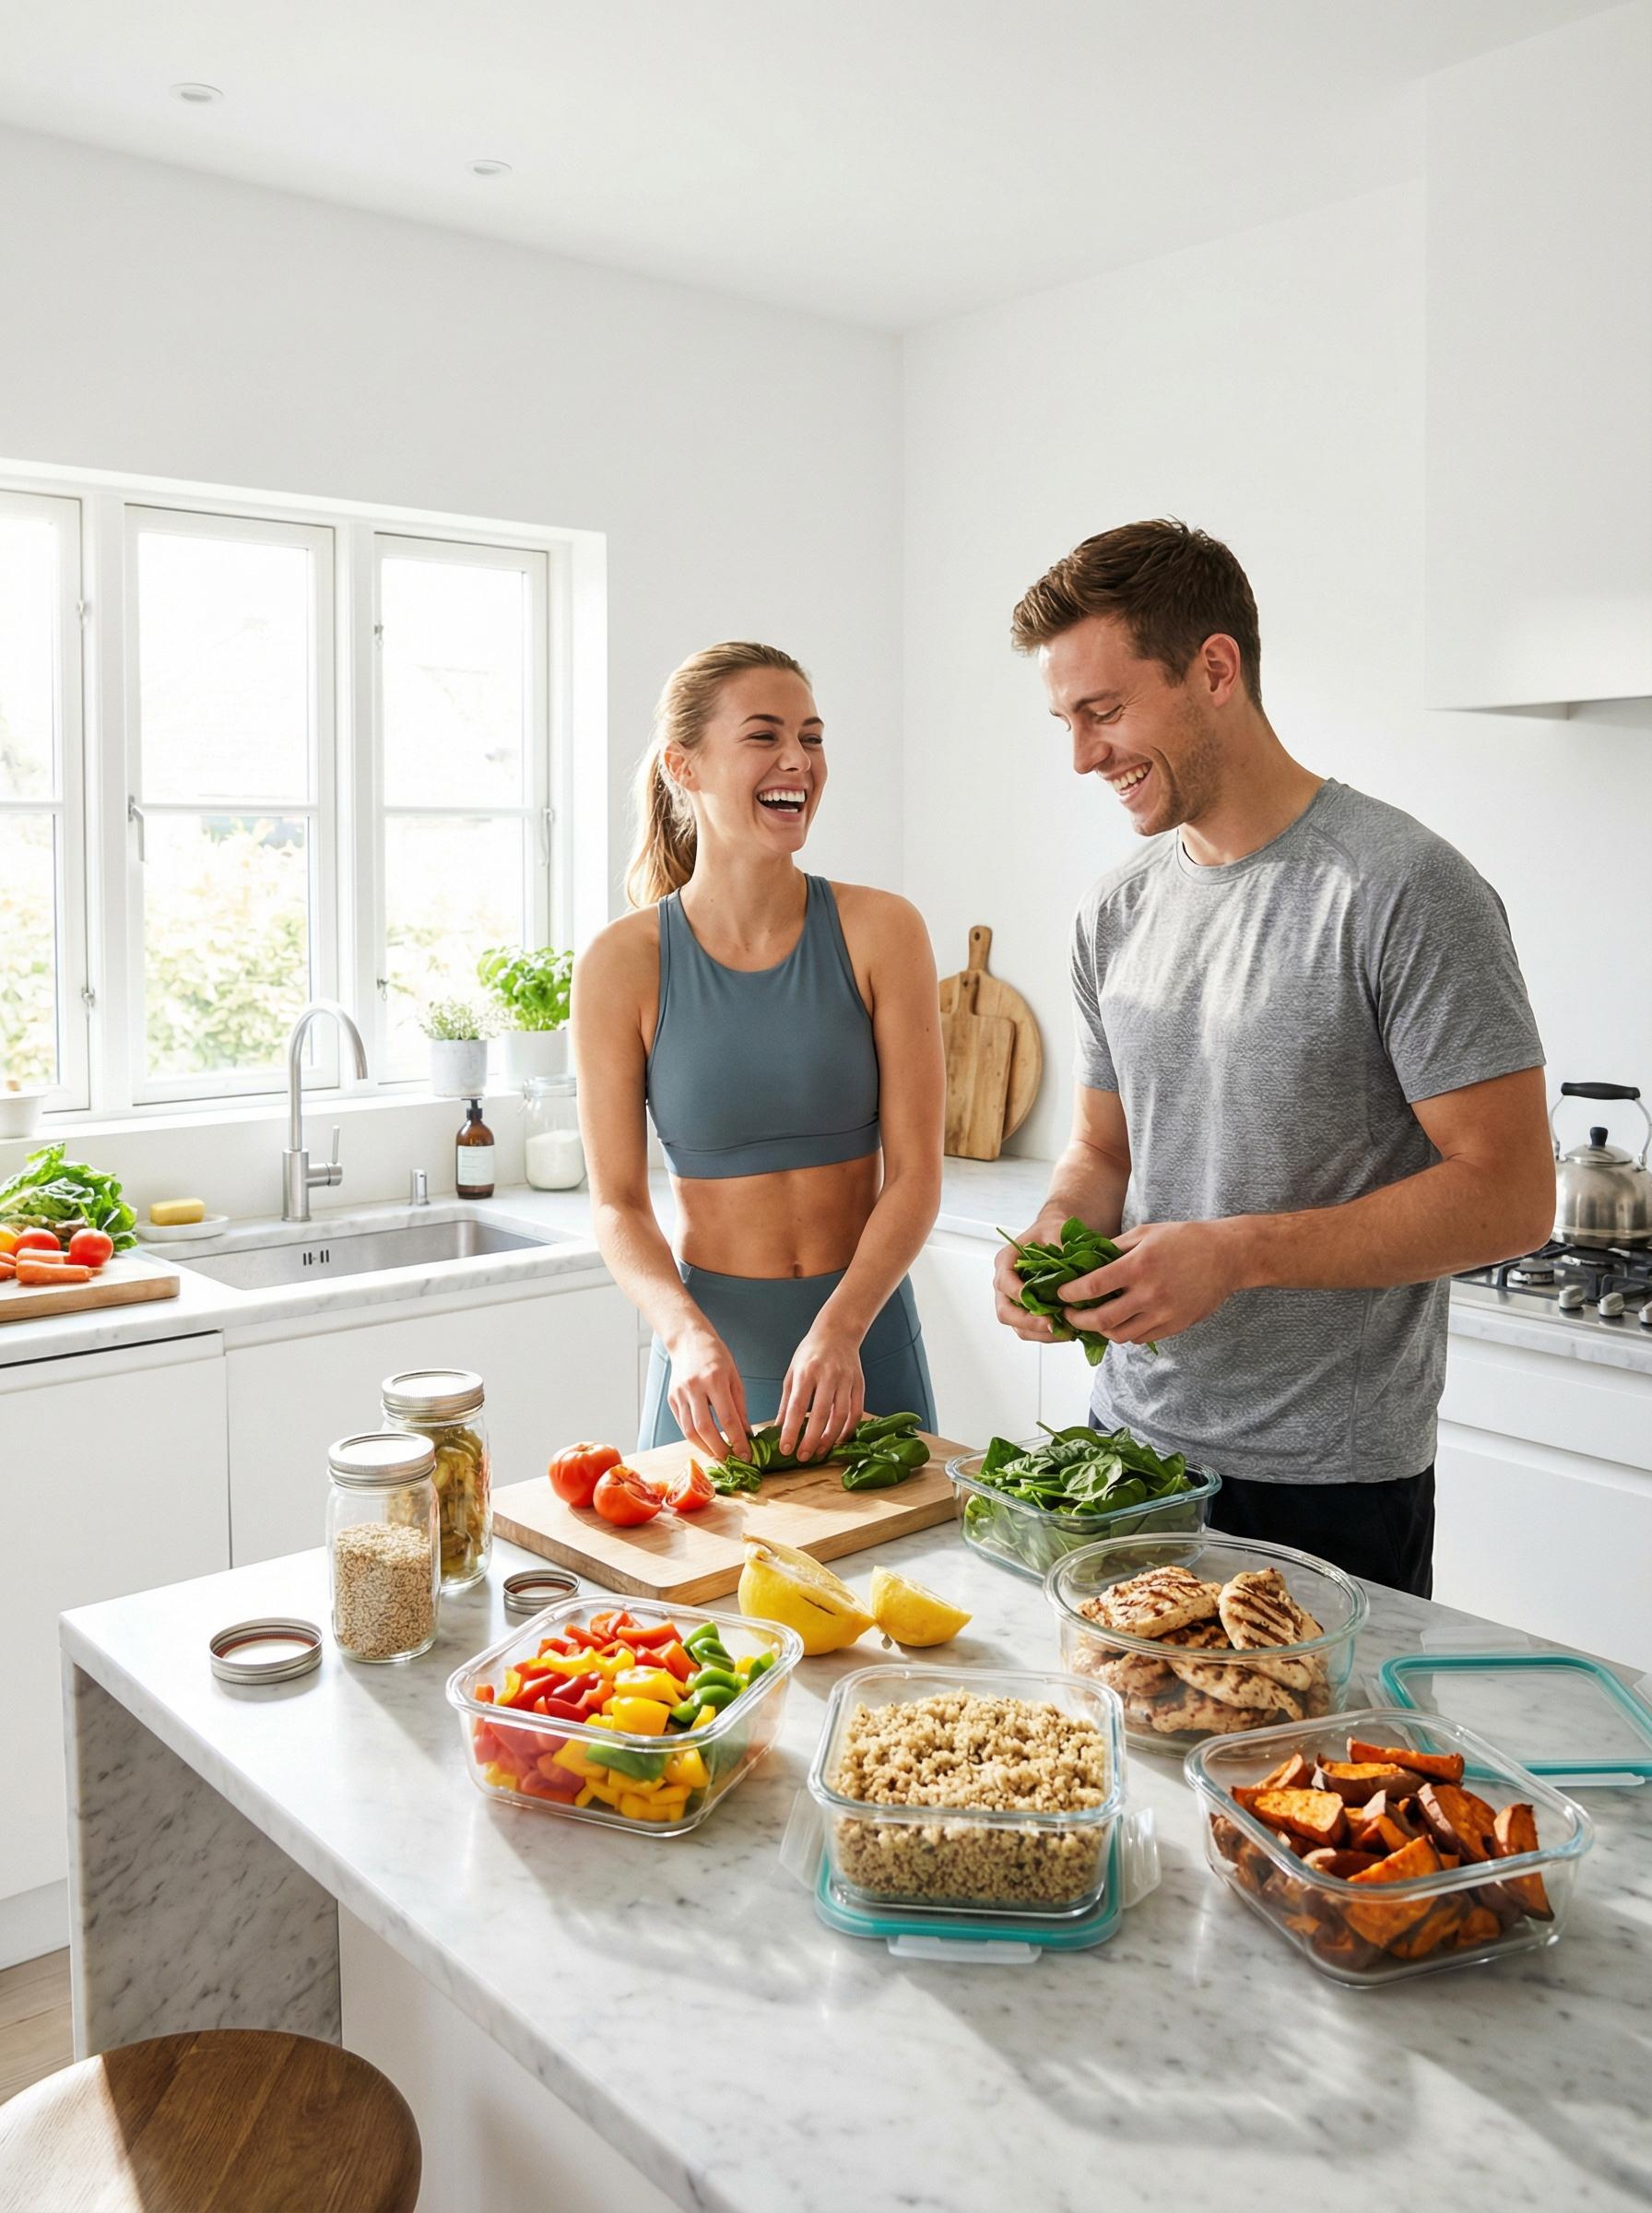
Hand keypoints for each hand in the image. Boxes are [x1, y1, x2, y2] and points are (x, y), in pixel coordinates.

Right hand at [665, 1326, 750, 1460]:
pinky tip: (706, 1443)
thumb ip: (739, 1406)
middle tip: (732, 1460)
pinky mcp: (671, 1399)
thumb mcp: (734, 1376)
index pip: (727, 1418)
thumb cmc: (716, 1355)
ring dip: (705, 1448)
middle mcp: (694, 1387)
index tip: (746, 1454)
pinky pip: (682, 1425)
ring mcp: (679, 1394)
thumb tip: (745, 1434)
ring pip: (690, 1431)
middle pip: (705, 1429)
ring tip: (719, 1455)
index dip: (737, 1440)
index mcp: (714, 1379)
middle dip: (720, 1450)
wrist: (687, 1339)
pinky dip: (695, 1438)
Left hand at [777, 1324, 864, 1462]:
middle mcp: (828, 1375)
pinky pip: (856, 1412)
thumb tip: (777, 1429)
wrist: (838, 1331)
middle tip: (803, 1457)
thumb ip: (786, 1402)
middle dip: (811, 1439)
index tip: (785, 1449)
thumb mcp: (792, 1372)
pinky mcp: (859, 1384)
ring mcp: (846, 1380)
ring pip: (841, 1415)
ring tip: (819, 1452)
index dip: (790, 1430)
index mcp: (806, 1371)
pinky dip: (848, 1429)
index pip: (797, 1406)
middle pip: (821, 1414)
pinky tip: (838, 1440)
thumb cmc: (810, 1353)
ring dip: (830, 1438)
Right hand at [993, 1217, 1063, 1343]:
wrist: (1056, 1236)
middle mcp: (1006, 1284)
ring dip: (1040, 1333)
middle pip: (1005, 1311)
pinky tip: (1067, 1330)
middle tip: (1052, 1324)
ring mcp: (1015, 1300)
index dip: (1017, 1294)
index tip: (1036, 1302)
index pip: (1004, 1282)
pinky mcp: (1028, 1311)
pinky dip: (1047, 1334)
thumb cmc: (1052, 1231)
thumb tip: (1070, 1269)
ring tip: (1065, 1331)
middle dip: (1027, 1321)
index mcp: (1006, 1262)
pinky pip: (1032, 1329)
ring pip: (1018, 1326)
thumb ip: (1059, 1246)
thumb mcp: (1056, 1231)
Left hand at [1059, 1219, 1247, 1345]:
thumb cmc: (1184, 1239)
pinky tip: (1120, 1322)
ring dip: (1101, 1330)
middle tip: (1069, 1314)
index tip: (1060, 1294)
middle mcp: (1150, 1294)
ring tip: (1093, 1320)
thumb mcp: (1145, 1234)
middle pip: (1102, 1320)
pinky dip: (1125, 1333)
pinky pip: (1141, 1337)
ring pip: (1120, 1335)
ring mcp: (1164, 1313)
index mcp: (1139, 1266)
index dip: (1070, 1293)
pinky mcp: (1176, 1325)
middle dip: (1078, 1320)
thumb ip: (1114, 1249)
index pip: (1093, 1286)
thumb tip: (1085, 1262)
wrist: (1227, 1256)